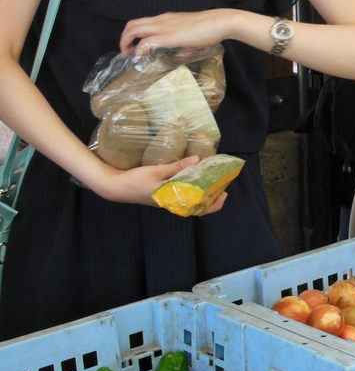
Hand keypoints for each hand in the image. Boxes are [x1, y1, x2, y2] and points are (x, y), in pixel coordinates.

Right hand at [89, 155, 227, 214]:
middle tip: (222, 188)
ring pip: (191, 202)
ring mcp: (167, 201)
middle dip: (212, 199)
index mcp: (174, 202)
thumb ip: (177, 167)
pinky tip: (193, 181)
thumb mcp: (157, 171)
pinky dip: (192, 191)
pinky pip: (182, 197)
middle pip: (198, 207)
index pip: (199, 209)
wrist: (115, 188)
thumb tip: (197, 160)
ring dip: (203, 195)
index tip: (224, 194)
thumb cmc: (136, 181)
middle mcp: (173, 204)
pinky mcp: (162, 197)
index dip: (214, 204)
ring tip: (211, 184)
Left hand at [120, 10, 233, 52]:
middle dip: (124, 39)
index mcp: (166, 19)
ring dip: (126, 43)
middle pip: (132, 24)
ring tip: (128, 56)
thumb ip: (182, 47)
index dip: (133, 34)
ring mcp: (163, 27)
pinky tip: (139, 59)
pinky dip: (138, 51)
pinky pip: (145, 43)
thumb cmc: (209, 29)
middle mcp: (160, 20)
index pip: (141, 22)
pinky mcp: (167, 36)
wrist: (218, 22)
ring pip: (134, 30)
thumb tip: (177, 58)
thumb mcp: (191, 39)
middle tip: (126, 53)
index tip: (132, 48)